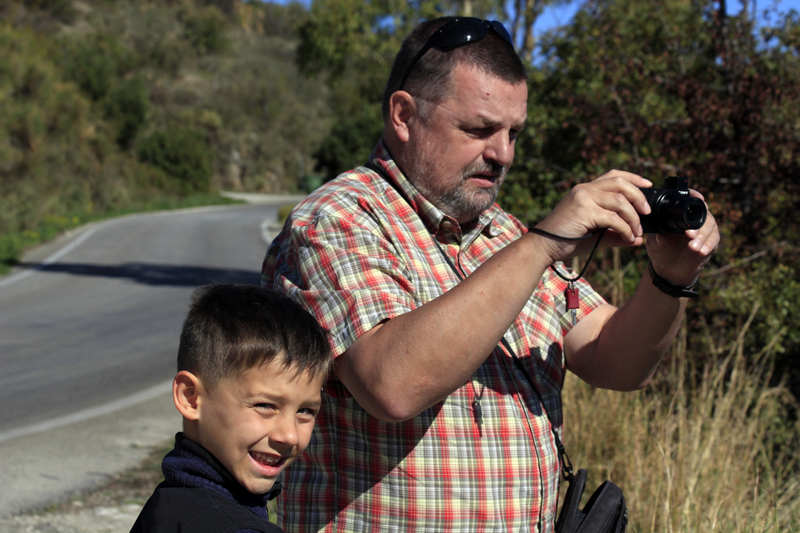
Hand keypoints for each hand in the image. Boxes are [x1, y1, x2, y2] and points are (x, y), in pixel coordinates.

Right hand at [532, 169, 652, 262]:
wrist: (543, 246)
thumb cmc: (566, 240)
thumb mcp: (595, 234)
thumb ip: (616, 233)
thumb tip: (639, 239)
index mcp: (585, 190)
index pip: (614, 175)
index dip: (634, 178)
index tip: (648, 185)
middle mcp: (584, 190)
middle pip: (620, 183)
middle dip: (639, 197)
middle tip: (647, 212)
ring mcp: (583, 198)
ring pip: (620, 201)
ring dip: (633, 217)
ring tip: (637, 231)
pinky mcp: (584, 210)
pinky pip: (613, 218)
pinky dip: (625, 229)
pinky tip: (628, 238)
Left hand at [645, 189, 718, 286]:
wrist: (669, 269)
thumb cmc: (661, 250)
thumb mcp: (655, 243)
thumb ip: (658, 238)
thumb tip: (660, 235)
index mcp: (680, 215)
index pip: (690, 201)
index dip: (695, 196)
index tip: (698, 198)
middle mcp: (694, 220)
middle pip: (703, 214)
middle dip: (697, 224)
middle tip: (689, 234)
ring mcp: (704, 230)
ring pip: (710, 227)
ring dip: (702, 237)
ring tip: (692, 247)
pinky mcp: (711, 242)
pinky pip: (714, 240)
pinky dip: (708, 245)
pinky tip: (701, 251)